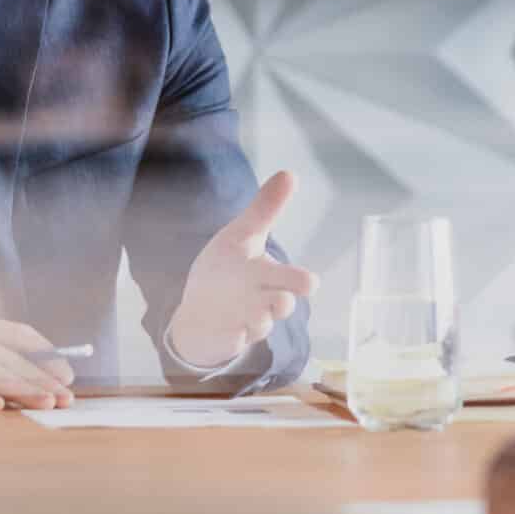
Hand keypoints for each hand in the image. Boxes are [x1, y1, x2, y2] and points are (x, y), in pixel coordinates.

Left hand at [165, 171, 319, 368]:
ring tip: (256, 317)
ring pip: (261, 325)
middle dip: (284, 302)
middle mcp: (263, 300)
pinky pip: (234, 341)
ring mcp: (245, 320)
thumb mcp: (243, 235)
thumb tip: (291, 172)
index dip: (299, 280)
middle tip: (284, 299)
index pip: (293, 278)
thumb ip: (266, 209)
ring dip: (259, 320)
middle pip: (282, 304)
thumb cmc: (229, 269)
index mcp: (269, 275)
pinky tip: (231, 333)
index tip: (310, 283)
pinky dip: (233, 338)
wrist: (204, 307)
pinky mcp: (227, 336)